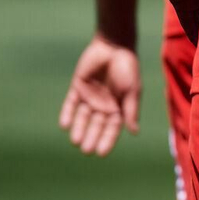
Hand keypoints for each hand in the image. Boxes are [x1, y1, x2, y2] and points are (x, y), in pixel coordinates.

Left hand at [58, 36, 140, 155]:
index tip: (101, 153)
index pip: (112, 128)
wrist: (114, 46)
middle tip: (86, 150)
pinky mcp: (77, 87)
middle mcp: (102, 104)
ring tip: (76, 141)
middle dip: (91, 137)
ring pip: (82, 117)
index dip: (107, 140)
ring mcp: (89, 96)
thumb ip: (131, 110)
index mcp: (117, 107)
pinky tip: (64, 124)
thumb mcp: (132, 90)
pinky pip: (70, 103)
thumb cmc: (127, 68)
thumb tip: (134, 132)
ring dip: (79, 129)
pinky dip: (67, 113)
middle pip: (96, 125)